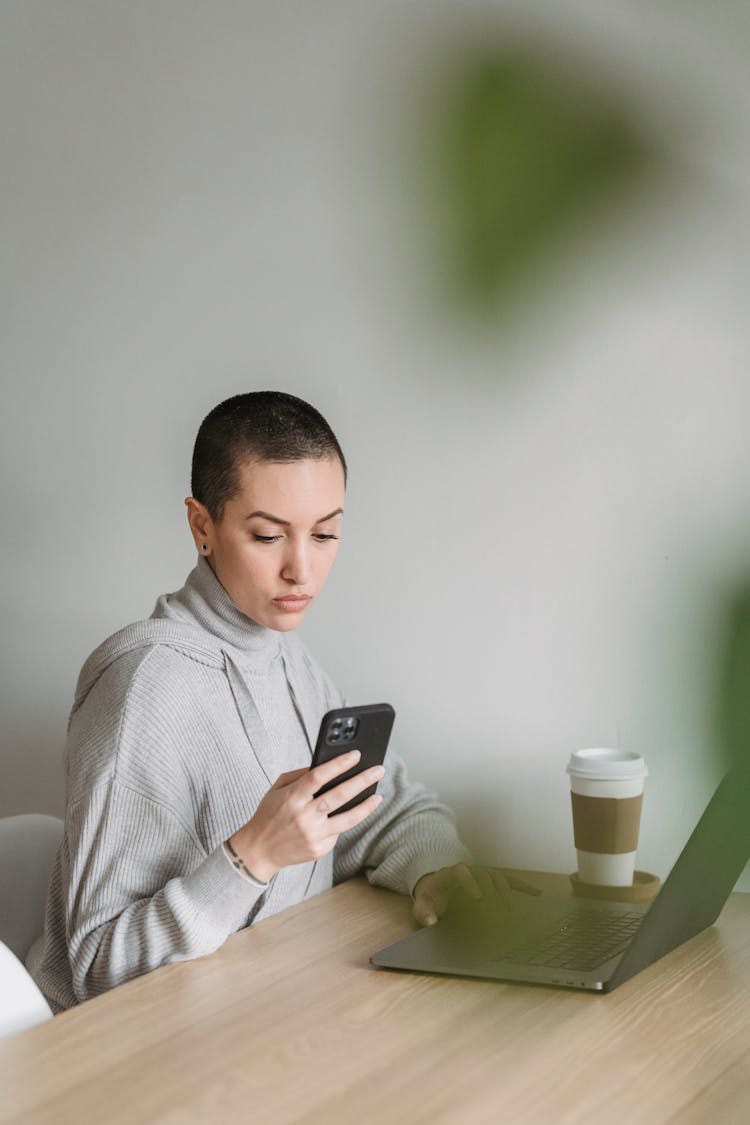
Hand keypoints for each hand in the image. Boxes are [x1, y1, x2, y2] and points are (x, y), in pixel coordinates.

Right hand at [228, 750, 384, 881]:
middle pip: (339, 795)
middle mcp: (304, 816)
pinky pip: (337, 833)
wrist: (258, 851)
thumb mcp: (277, 789)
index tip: (356, 754)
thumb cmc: (269, 815)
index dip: (339, 764)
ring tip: (378, 796)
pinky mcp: (319, 849)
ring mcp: (313, 835)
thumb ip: (299, 776)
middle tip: (378, 769)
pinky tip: (348, 815)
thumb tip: (326, 766)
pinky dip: (343, 823)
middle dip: (362, 780)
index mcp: (292, 798)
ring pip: (348, 819)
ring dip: (367, 806)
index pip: (319, 776)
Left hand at [412, 864, 541, 926]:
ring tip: (510, 911)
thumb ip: (423, 912)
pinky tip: (537, 893)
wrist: (438, 885)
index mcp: (452, 873)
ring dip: (506, 893)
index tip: (478, 898)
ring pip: (498, 878)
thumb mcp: (422, 903)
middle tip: (496, 908)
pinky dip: (523, 886)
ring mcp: (482, 874)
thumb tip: (431, 921)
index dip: (470, 883)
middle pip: (484, 874)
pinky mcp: (492, 882)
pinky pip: (509, 881)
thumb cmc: (431, 896)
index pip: (462, 872)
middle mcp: (470, 871)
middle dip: (491, 890)